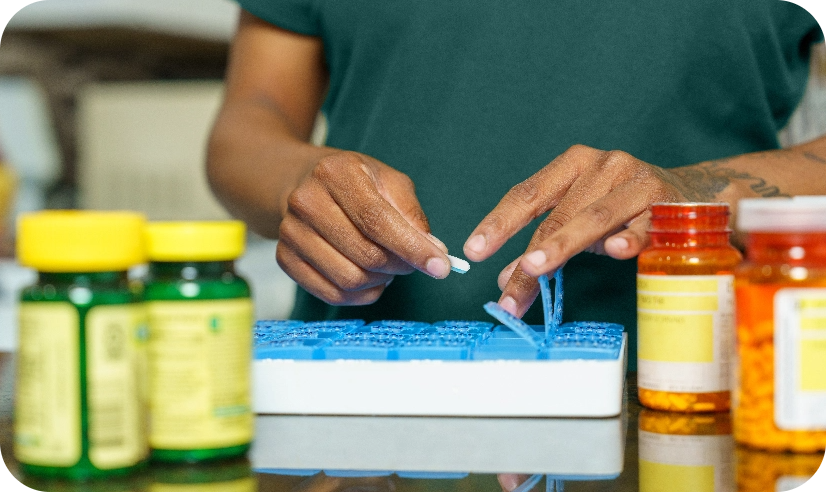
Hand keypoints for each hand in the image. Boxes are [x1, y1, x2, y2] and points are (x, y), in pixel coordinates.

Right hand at [277, 151, 450, 305]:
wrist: (300, 183)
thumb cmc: (353, 182)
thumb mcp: (387, 181)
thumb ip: (412, 214)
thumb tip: (434, 251)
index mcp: (336, 173)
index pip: (377, 220)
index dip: (412, 248)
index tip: (441, 267)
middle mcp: (306, 201)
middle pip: (365, 254)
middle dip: (399, 266)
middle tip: (411, 261)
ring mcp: (290, 232)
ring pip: (349, 279)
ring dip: (380, 281)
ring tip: (387, 266)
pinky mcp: (285, 258)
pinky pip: (332, 294)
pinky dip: (361, 294)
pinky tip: (369, 278)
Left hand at [464, 144, 694, 316]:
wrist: (694, 195)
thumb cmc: (622, 207)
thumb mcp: (579, 219)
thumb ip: (542, 246)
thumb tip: (504, 280)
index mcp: (572, 165)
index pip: (527, 194)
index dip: (498, 223)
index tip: (473, 251)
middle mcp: (603, 166)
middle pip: (557, 213)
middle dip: (528, 255)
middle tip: (506, 286)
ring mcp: (636, 182)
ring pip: (594, 217)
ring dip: (563, 245)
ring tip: (536, 268)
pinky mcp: (669, 204)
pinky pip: (647, 224)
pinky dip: (632, 237)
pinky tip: (618, 252)